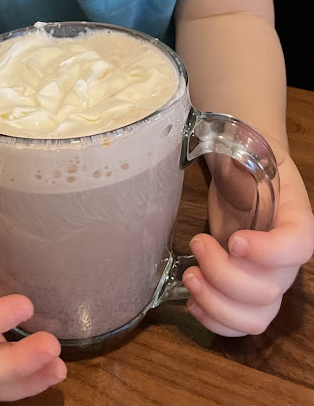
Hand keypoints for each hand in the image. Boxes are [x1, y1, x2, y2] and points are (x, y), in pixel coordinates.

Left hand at [182, 141, 313, 335]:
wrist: (242, 184)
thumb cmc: (245, 173)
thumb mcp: (242, 163)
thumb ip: (240, 169)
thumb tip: (236, 167)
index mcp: (295, 224)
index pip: (297, 247)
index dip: (268, 252)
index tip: (233, 240)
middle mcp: (287, 261)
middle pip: (268, 289)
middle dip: (223, 274)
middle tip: (196, 243)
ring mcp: (268, 283)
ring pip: (256, 316)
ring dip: (217, 305)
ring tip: (189, 278)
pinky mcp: (246, 296)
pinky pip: (240, 324)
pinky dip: (215, 321)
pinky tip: (192, 302)